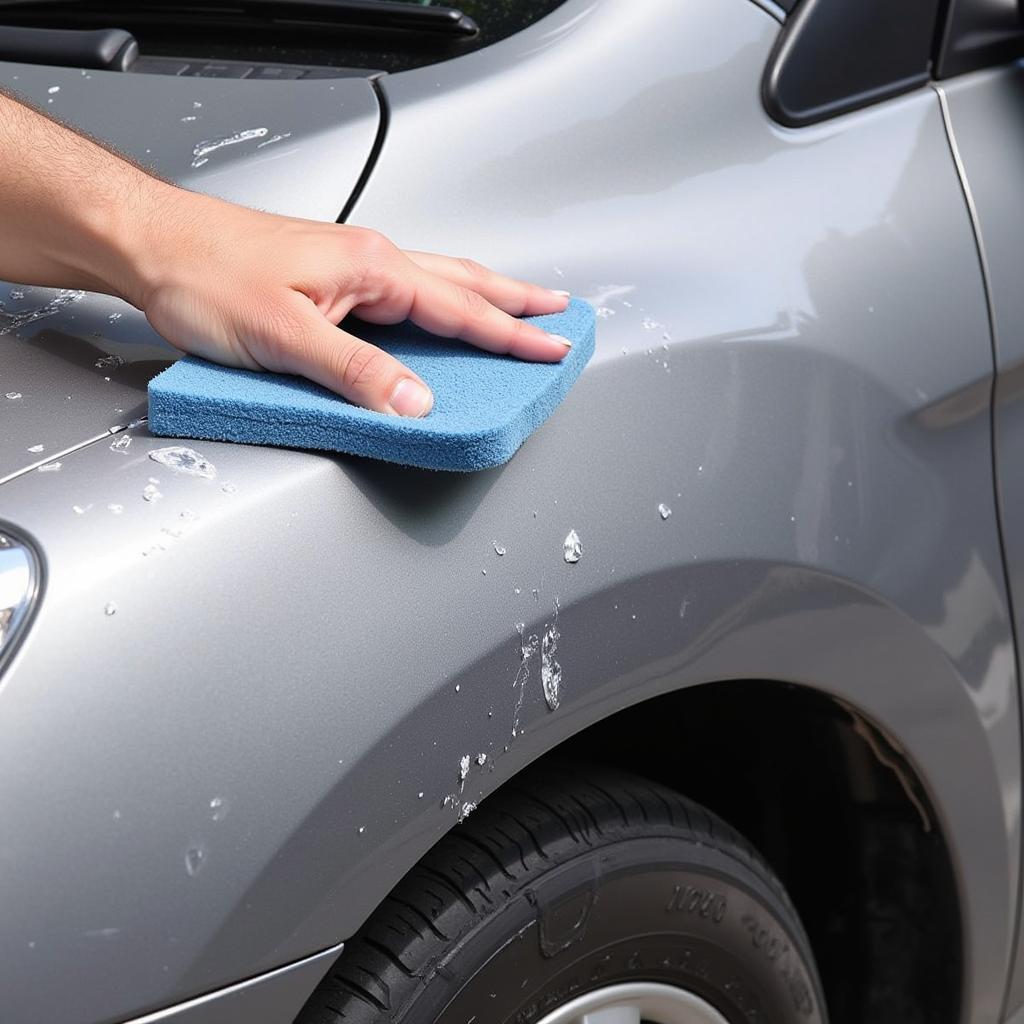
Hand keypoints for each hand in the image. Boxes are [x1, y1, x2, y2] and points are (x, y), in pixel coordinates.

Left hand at [130, 190, 570, 416]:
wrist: (153, 245)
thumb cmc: (206, 276)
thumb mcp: (285, 335)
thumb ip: (355, 372)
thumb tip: (415, 400)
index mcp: (372, 268)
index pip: (460, 308)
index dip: (511, 334)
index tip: (553, 348)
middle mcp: (369, 261)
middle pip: (462, 283)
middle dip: (516, 301)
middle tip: (559, 315)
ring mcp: (351, 268)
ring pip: (436, 283)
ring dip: (483, 296)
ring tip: (518, 308)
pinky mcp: (330, 281)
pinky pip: (405, 294)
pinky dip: (440, 303)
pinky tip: (439, 314)